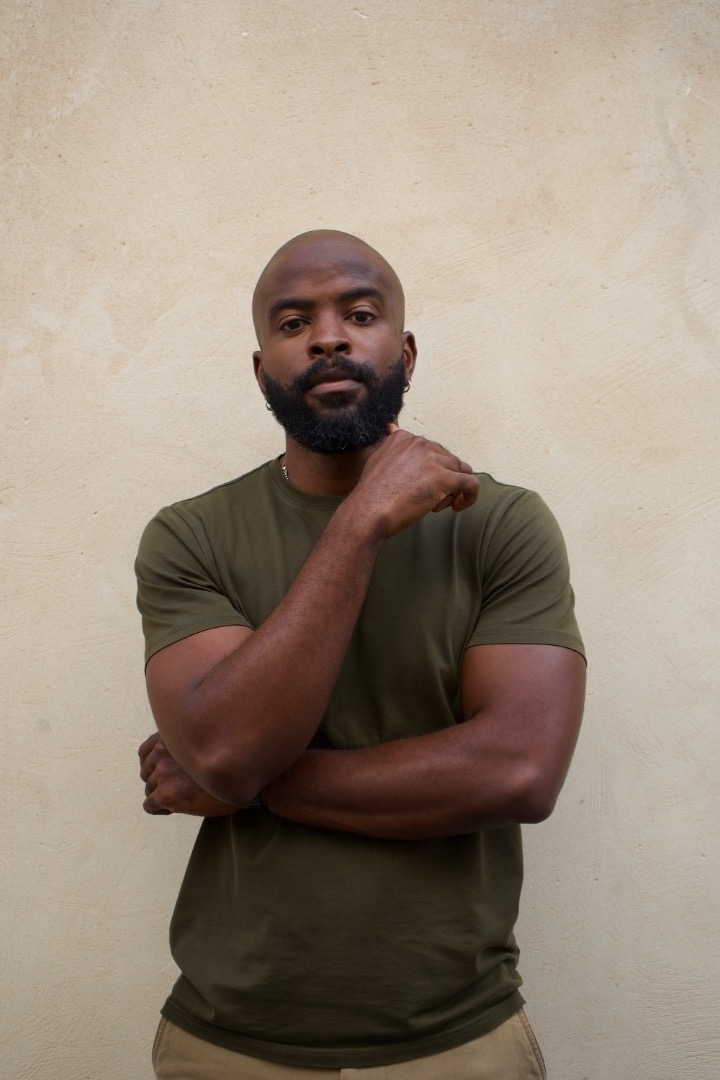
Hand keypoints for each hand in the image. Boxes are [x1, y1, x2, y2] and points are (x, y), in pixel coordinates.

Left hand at [138, 732, 238, 816]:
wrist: (244, 780)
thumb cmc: (230, 761)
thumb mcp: (205, 740)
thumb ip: (185, 743)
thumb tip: (174, 756)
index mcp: (172, 736)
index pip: (145, 751)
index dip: (155, 765)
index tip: (167, 772)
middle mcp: (163, 751)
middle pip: (146, 772)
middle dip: (159, 780)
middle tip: (178, 786)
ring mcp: (163, 772)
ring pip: (149, 789)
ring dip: (162, 795)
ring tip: (182, 797)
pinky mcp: (166, 794)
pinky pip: (150, 806)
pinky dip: (160, 809)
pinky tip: (176, 808)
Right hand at [350, 424, 478, 537]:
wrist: (368, 511)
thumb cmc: (371, 494)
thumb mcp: (378, 458)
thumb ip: (390, 444)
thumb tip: (392, 427)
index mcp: (404, 438)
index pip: (432, 451)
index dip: (430, 471)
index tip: (417, 486)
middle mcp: (420, 444)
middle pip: (447, 461)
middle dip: (442, 480)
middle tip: (426, 500)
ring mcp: (433, 460)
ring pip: (460, 471)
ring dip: (451, 490)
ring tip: (435, 505)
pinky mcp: (444, 478)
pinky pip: (471, 483)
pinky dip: (470, 496)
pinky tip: (459, 506)